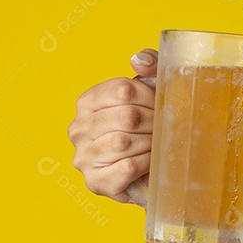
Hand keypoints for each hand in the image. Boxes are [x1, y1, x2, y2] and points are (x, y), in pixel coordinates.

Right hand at [67, 49, 157, 206]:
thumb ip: (150, 66)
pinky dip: (148, 163)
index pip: (124, 89)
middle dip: (154, 124)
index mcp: (87, 102)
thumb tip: (139, 61)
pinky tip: (151, 163)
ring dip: (151, 145)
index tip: (162, 107)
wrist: (148, 173)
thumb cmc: (149, 128)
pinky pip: (128, 166)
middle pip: (127, 116)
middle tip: (164, 131)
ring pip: (124, 142)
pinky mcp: (96, 182)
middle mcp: (78, 128)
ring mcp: (83, 156)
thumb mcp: (151, 91)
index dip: (152, 98)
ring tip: (157, 147)